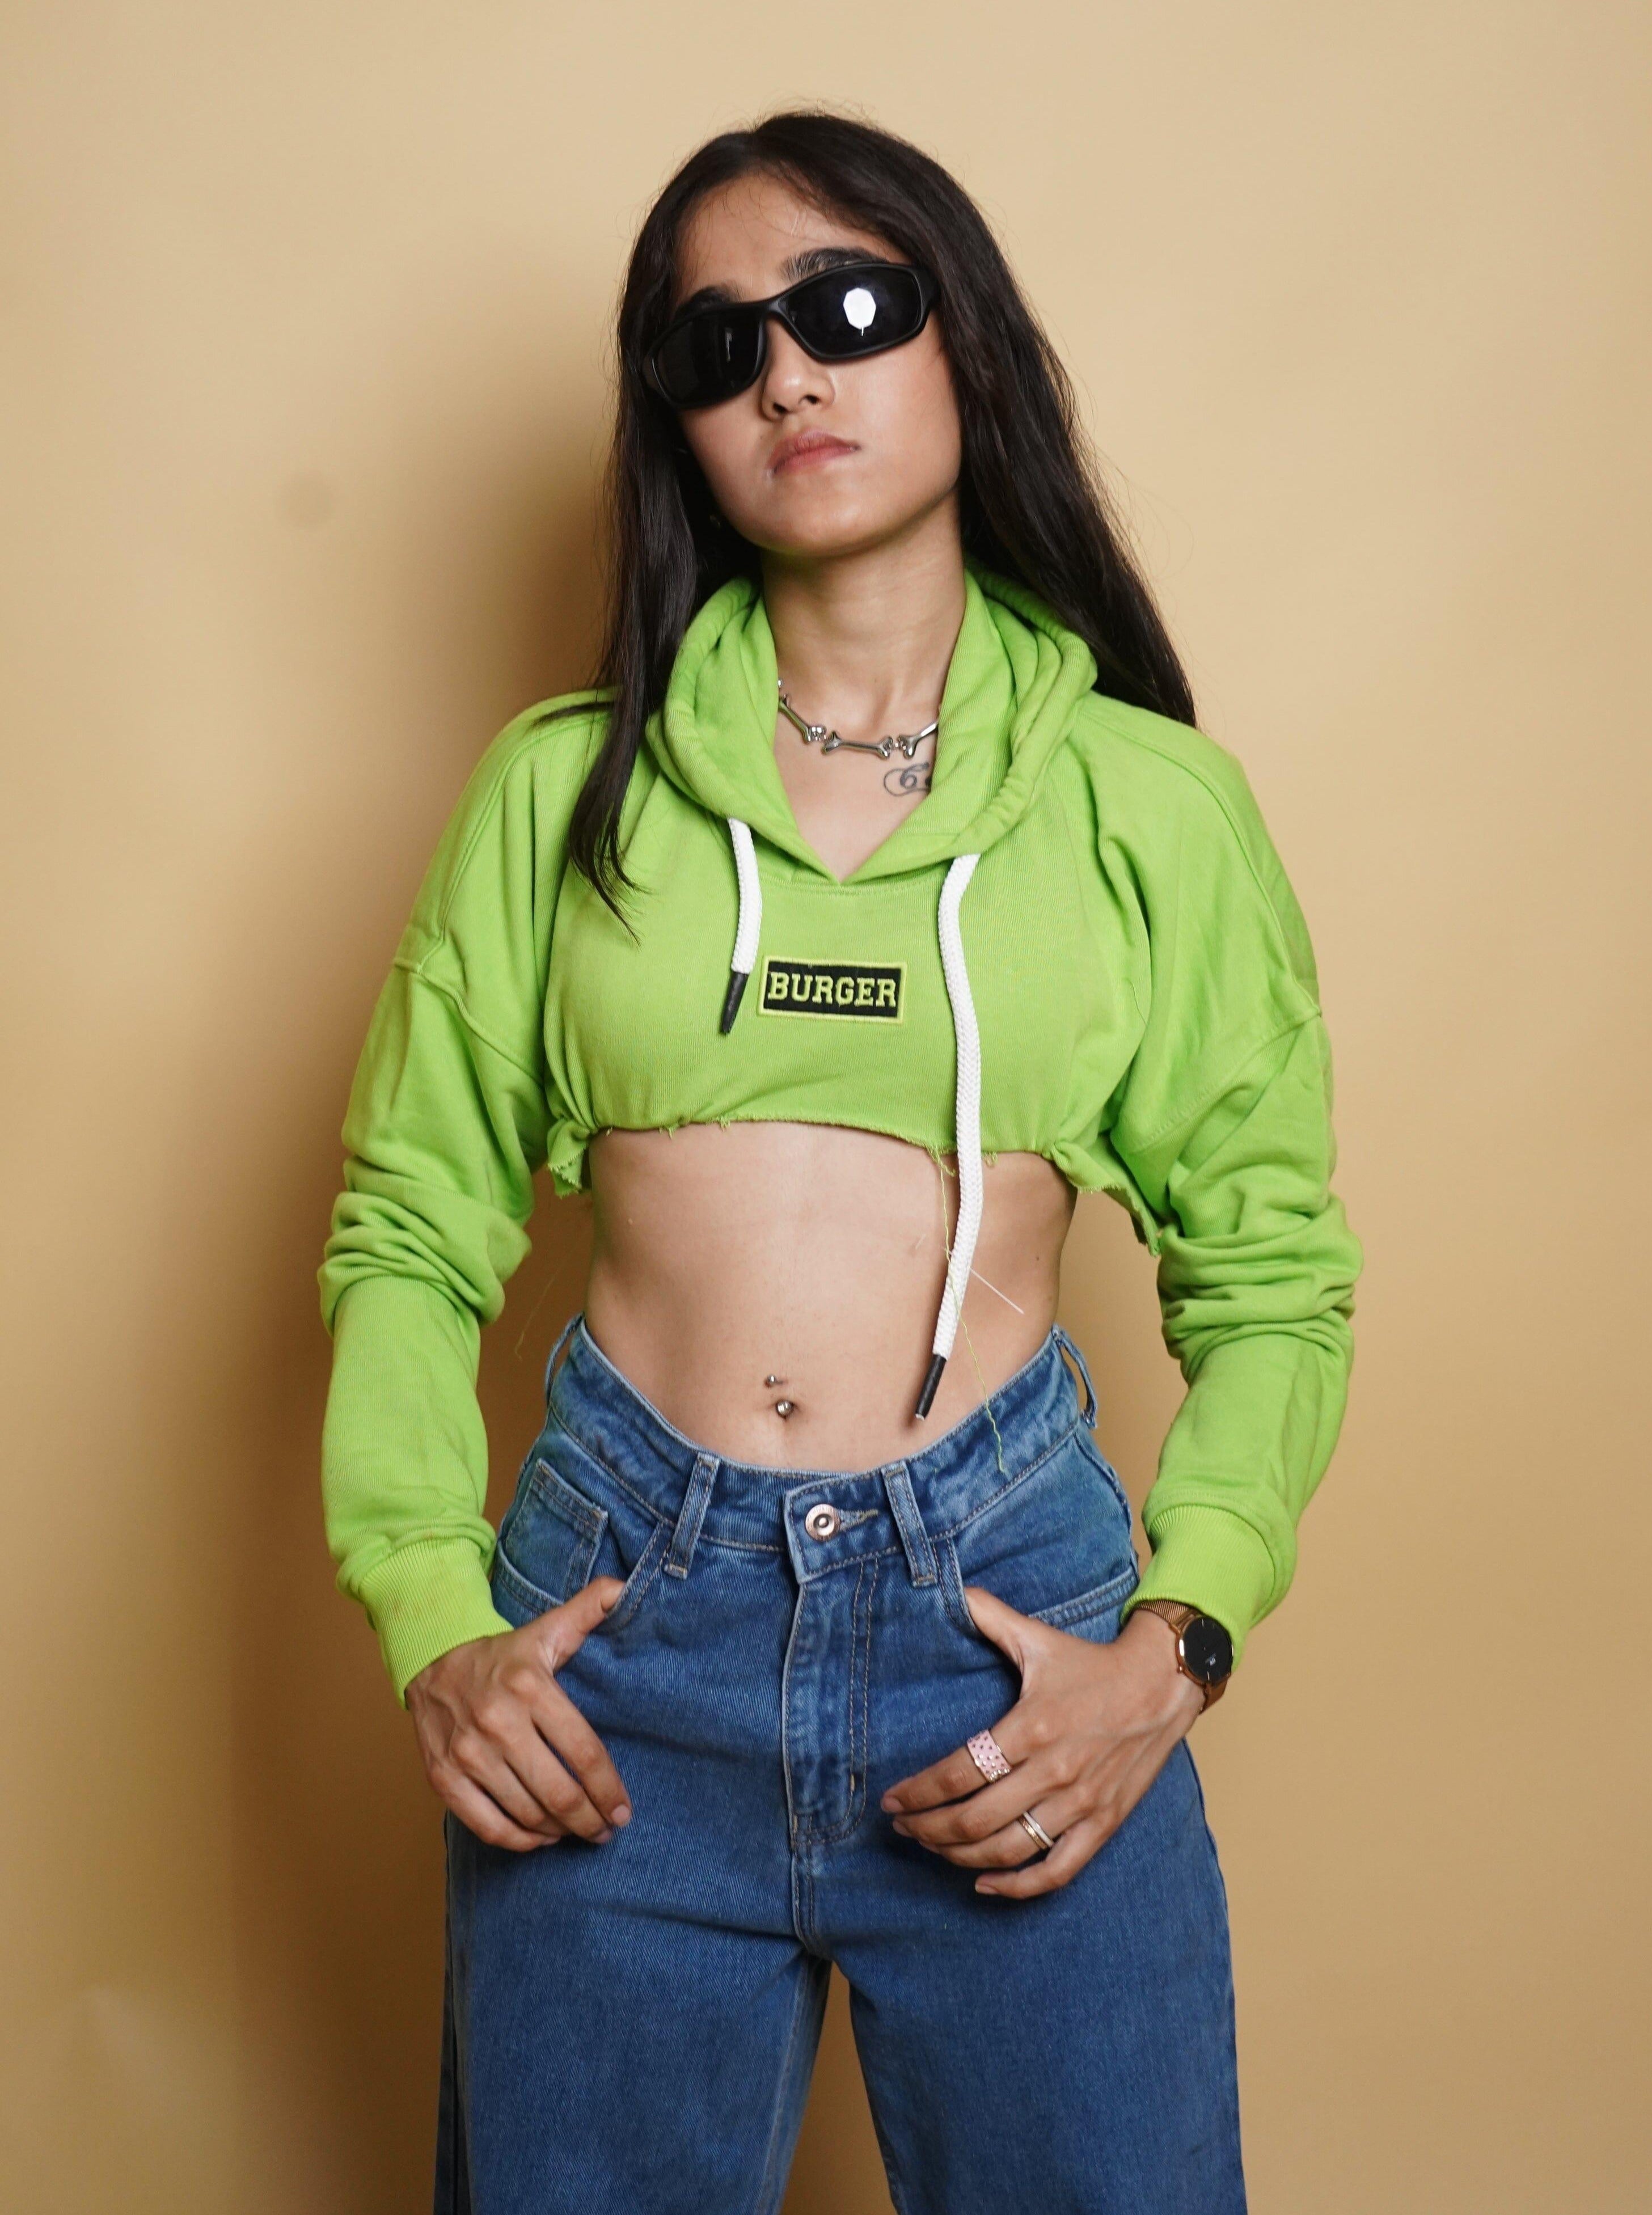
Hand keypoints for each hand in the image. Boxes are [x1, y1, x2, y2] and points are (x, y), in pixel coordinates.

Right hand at [405, 1577, 633, 1852]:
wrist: (431, 1659)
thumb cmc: (502, 1654)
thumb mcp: (545, 1629)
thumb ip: (587, 1611)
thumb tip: (622, 1588)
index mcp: (530, 1687)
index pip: (583, 1752)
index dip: (608, 1790)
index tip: (623, 1811)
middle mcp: (498, 1723)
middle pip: (558, 1793)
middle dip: (590, 1821)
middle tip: (605, 1830)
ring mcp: (467, 1754)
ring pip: (526, 1814)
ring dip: (559, 1832)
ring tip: (577, 1831)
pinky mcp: (443, 1777)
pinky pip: (489, 1826)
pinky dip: (519, 1841)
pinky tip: (539, 1837)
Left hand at [879, 1587, 1205, 1898]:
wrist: (1163, 1684)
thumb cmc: (1092, 1663)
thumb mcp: (1038, 1637)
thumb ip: (990, 1616)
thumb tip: (952, 1591)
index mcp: (1031, 1727)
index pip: (959, 1773)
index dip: (918, 1793)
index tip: (892, 1799)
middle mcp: (1054, 1771)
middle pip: (975, 1820)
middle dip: (928, 1829)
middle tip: (903, 1827)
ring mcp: (1080, 1804)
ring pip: (1008, 1851)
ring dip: (960, 1857)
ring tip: (933, 1848)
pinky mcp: (1103, 1824)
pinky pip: (1057, 1871)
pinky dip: (1018, 1887)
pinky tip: (985, 1883)